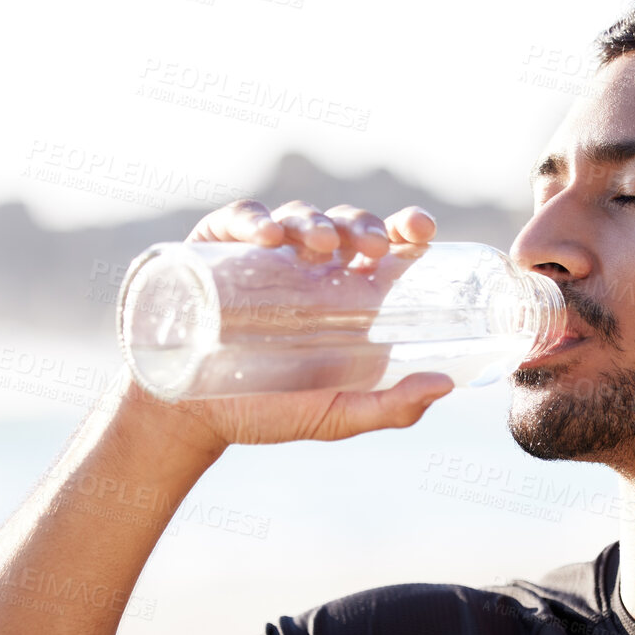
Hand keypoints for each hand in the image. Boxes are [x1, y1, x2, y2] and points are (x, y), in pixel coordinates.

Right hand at [114, 200, 453, 452]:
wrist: (190, 417)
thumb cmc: (267, 414)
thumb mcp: (336, 417)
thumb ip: (392, 408)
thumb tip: (444, 386)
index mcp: (347, 298)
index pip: (386, 249)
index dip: (405, 229)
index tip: (420, 229)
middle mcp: (309, 270)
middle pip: (346, 226)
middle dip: (363, 225)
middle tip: (370, 246)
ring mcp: (263, 256)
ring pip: (299, 217)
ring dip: (315, 221)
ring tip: (321, 245)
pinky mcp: (217, 249)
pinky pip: (239, 219)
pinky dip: (255, 218)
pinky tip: (267, 236)